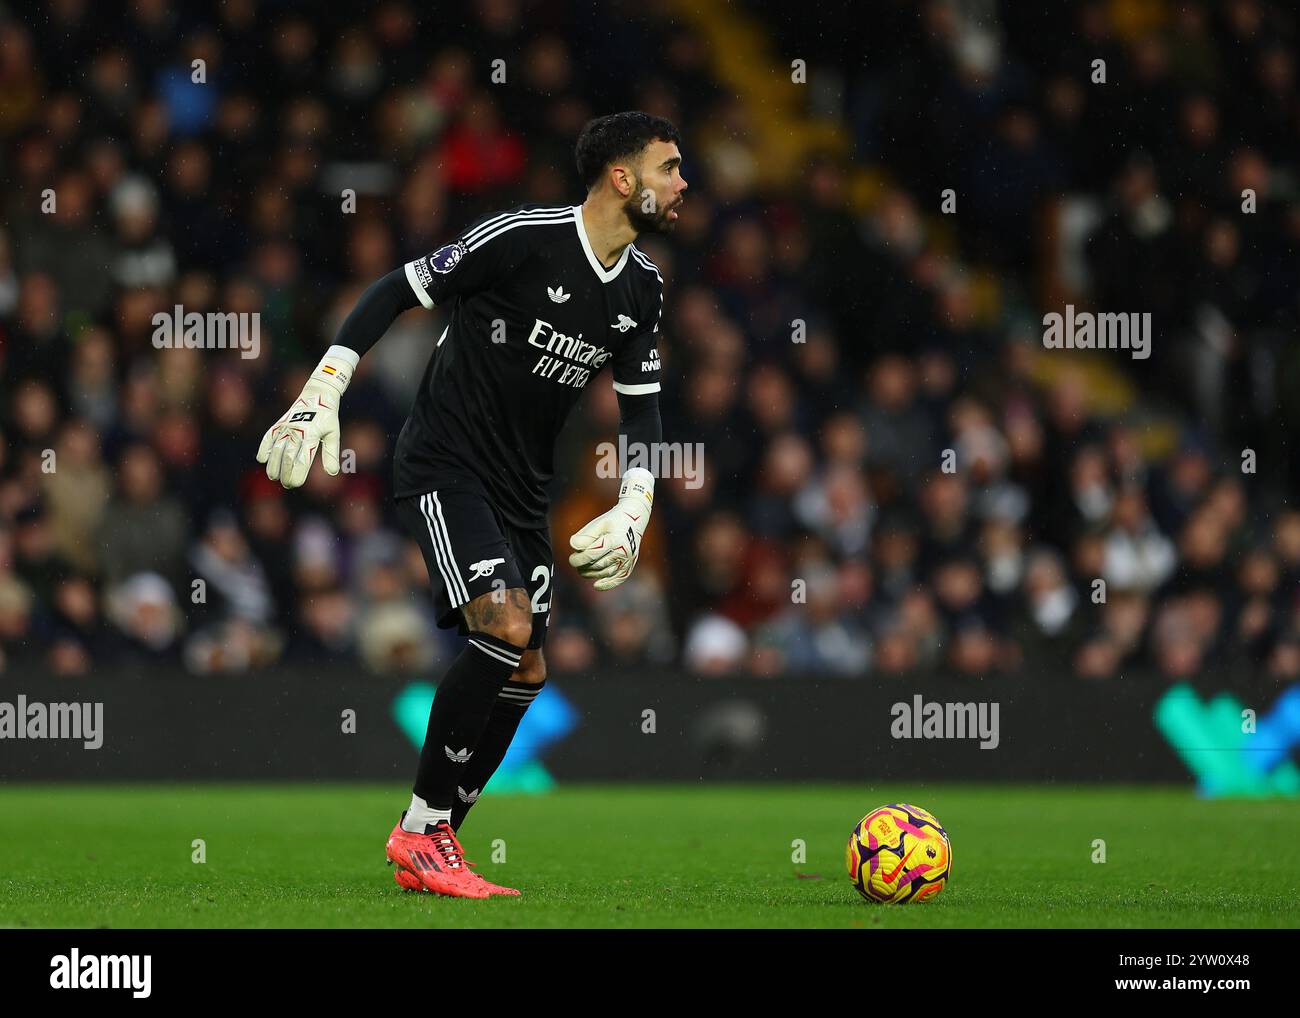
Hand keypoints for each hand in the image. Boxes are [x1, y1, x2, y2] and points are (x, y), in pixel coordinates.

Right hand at [256, 345, 357, 488]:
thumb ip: (331, 453)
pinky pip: (268, 437)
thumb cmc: (327, 417)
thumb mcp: (333, 434)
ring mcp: (285, 427)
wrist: (317, 395)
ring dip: (273, 464)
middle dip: (286, 472)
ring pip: (276, 449)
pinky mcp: (279, 424)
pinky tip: (262, 459)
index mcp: (311, 435)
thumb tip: (332, 472)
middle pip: (287, 456)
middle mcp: (296, 431)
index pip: (302, 458)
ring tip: (273, 477)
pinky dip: (264, 448)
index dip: (298, 472)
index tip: (296, 484)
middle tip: (287, 485)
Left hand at [568, 468, 654, 590]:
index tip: (571, 559)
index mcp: (615, 539)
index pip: (593, 554)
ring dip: (591, 573)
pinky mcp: (630, 565)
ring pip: (605, 572)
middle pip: (598, 564)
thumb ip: (586, 535)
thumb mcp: (598, 523)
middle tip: (575, 562)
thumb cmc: (613, 521)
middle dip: (583, 565)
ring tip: (582, 570)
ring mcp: (628, 560)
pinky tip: (596, 585)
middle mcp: (623, 551)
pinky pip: (618, 579)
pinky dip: (607, 584)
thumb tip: (573, 546)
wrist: (634, 520)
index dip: (579, 559)